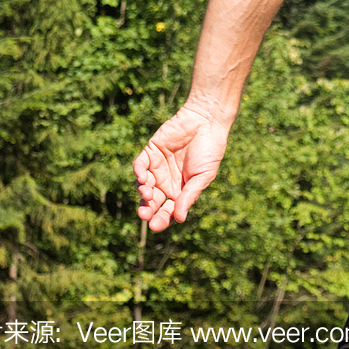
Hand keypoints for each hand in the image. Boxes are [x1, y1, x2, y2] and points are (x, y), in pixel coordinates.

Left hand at [133, 105, 229, 231]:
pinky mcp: (150, 152)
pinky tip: (143, 179)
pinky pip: (139, 165)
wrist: (206, 122)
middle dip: (147, 209)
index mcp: (181, 190)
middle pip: (152, 201)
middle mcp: (166, 181)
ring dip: (143, 192)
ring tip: (148, 194)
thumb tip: (178, 219)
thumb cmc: (209, 150)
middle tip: (144, 215)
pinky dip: (138, 173)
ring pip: (143, 185)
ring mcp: (157, 166)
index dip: (161, 219)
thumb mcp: (203, 177)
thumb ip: (189, 196)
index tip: (155, 226)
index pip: (167, 210)